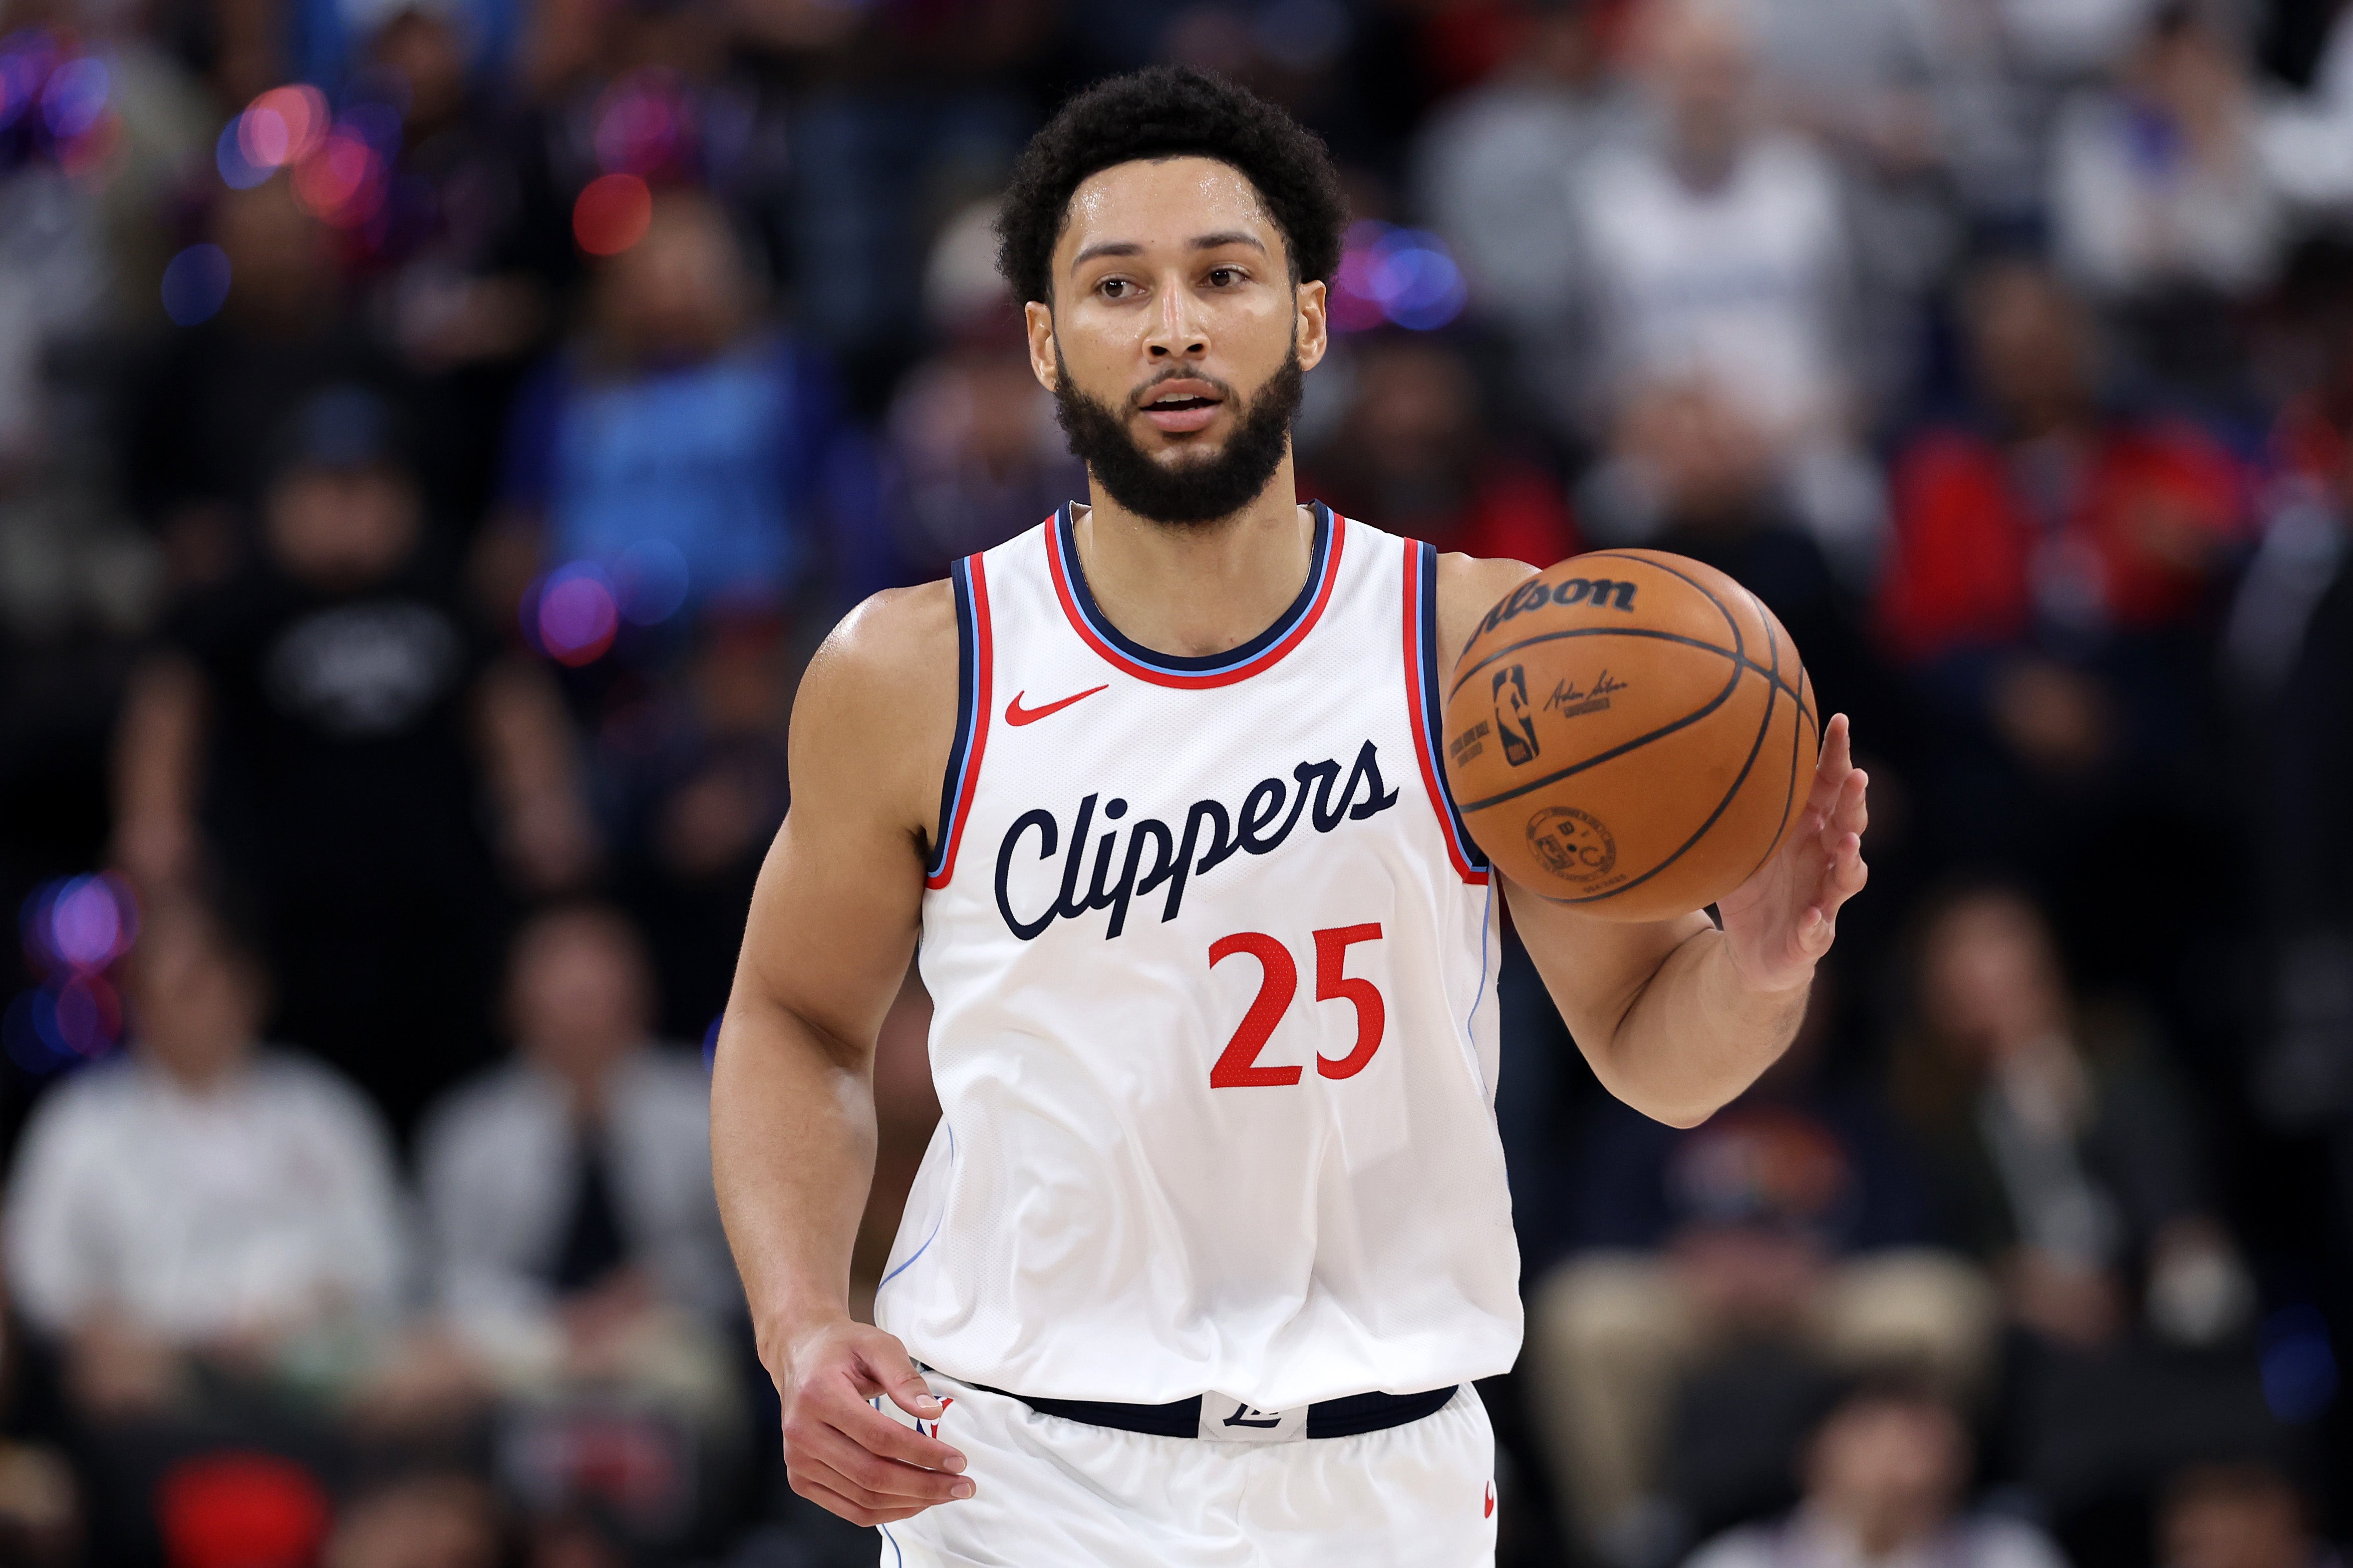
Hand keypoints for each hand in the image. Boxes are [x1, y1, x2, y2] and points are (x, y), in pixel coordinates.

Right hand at [774, 1318, 971, 1526]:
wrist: (801, 1356)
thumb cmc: (841, 1349)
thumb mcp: (877, 1345)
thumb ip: (904, 1378)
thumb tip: (932, 1413)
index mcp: (819, 1395)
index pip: (879, 1438)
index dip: (922, 1454)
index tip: (958, 1460)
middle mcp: (802, 1433)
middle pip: (871, 1475)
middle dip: (924, 1486)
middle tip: (961, 1486)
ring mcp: (798, 1461)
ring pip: (862, 1499)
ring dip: (910, 1503)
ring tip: (944, 1493)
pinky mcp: (801, 1479)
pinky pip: (849, 1510)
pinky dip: (887, 1512)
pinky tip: (914, 1500)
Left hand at [1717, 713, 1867, 993]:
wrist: (1751, 950)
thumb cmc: (1750, 886)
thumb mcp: (1736, 843)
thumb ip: (1733, 808)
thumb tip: (1693, 753)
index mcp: (1809, 829)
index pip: (1830, 786)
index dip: (1838, 756)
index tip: (1840, 720)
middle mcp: (1824, 859)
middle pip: (1848, 823)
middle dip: (1854, 801)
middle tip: (1856, 776)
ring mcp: (1824, 898)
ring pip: (1847, 876)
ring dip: (1848, 859)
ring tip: (1847, 843)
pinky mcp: (1813, 937)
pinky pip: (1818, 932)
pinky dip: (1816, 925)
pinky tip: (1810, 917)